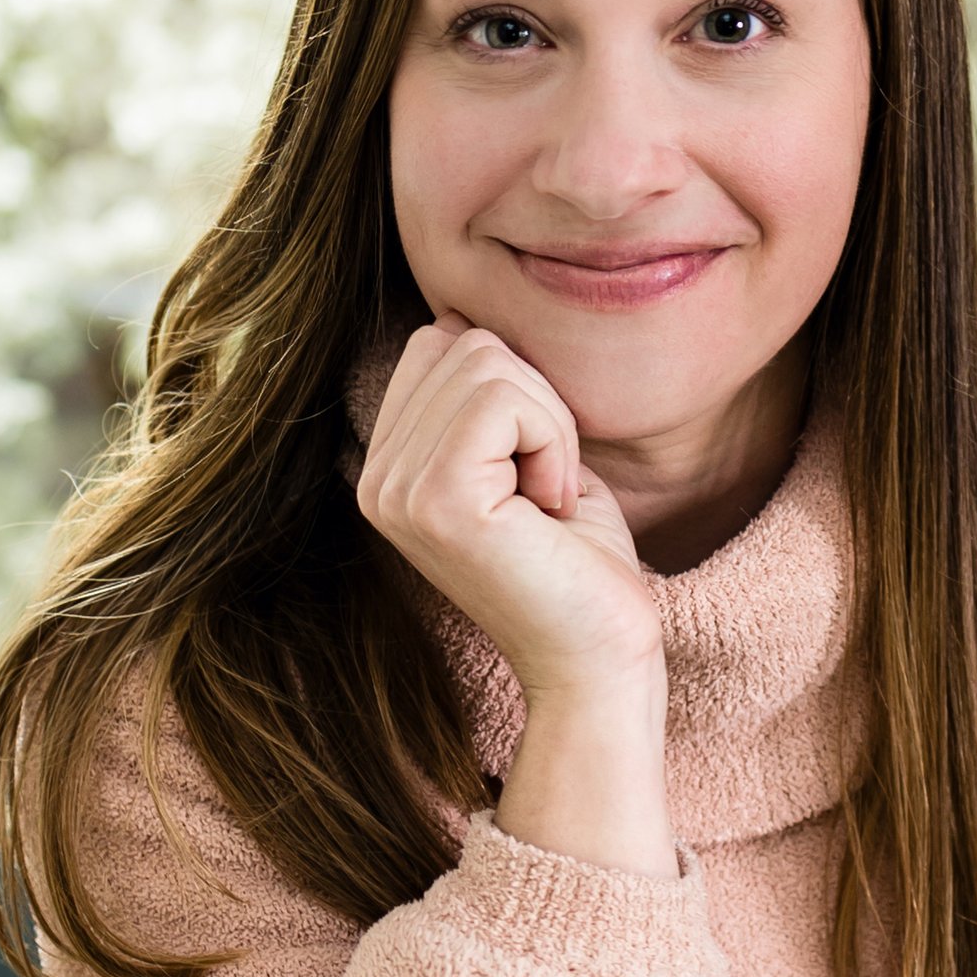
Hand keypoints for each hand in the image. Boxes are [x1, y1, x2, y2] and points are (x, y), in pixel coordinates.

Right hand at [358, 317, 661, 697]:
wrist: (599, 657)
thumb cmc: (579, 563)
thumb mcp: (526, 456)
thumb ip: (486, 395)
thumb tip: (460, 320)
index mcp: (388, 467)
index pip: (438, 345)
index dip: (516, 390)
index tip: (536, 473)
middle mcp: (377, 479)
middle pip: (463, 344)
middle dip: (537, 405)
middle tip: (548, 491)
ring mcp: (397, 491)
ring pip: (487, 364)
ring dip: (550, 427)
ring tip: (548, 502)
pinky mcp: (436, 501)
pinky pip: (504, 400)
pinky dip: (553, 442)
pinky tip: (551, 508)